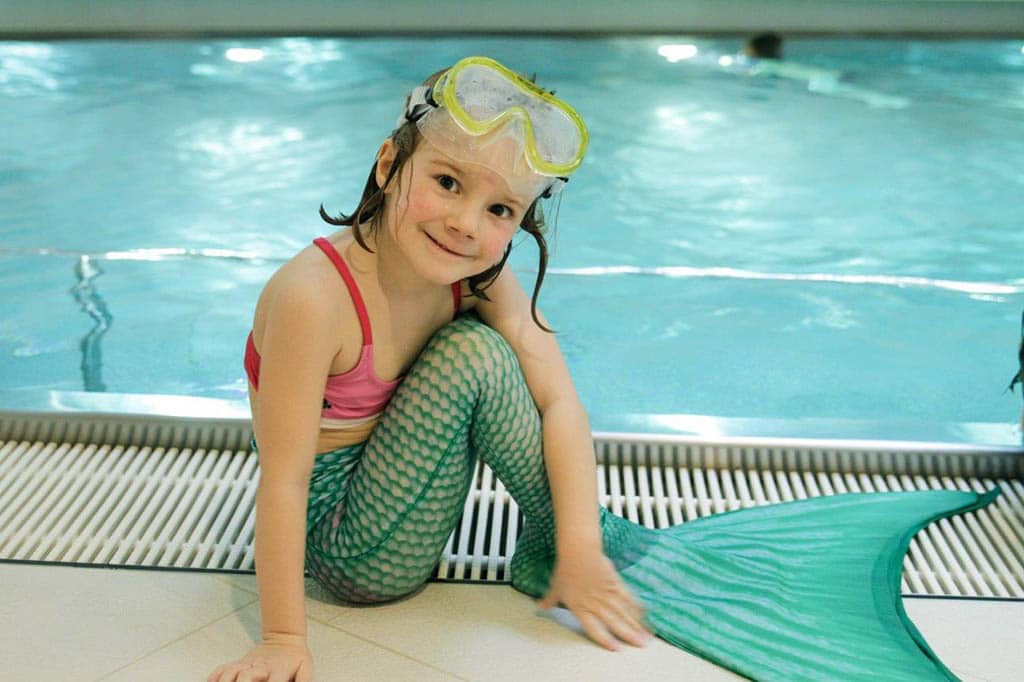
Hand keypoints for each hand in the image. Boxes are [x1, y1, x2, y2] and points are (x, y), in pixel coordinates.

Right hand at [207, 633, 311, 681]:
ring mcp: (248, 663)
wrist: (285, 639)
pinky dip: (214, 677)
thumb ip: (304, 680)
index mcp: (278, 669)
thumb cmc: (296, 660)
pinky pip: (223, 668)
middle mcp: (261, 666)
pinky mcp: (239, 663)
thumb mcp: (305, 668)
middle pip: (246, 676)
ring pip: (231, 671)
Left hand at [538, 551, 652, 650]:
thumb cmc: (565, 569)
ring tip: (646, 636)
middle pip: (615, 623)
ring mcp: (607, 594)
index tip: (616, 649)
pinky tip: (644, 614)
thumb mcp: (556, 587)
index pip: (594, 628)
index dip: (605, 640)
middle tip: (641, 645)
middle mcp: (595, 603)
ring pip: (624, 612)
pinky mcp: (615, 583)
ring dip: (636, 625)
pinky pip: (628, 597)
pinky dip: (636, 606)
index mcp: (580, 608)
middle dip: (629, 635)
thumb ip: (550, 600)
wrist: (577, 551)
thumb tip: (540, 607)